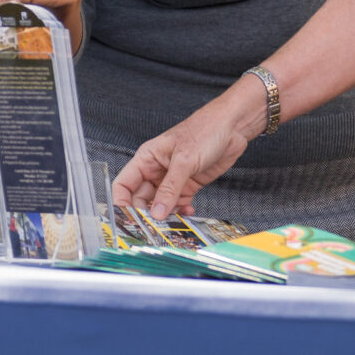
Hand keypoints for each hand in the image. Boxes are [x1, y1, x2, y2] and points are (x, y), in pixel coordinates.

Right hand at [113, 83, 263, 218]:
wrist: (232, 127)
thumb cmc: (205, 130)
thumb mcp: (184, 160)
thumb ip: (170, 188)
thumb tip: (156, 212)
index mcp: (147, 159)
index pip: (124, 185)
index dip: (122, 203)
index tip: (127, 219)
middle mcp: (156, 170)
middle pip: (140, 198)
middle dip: (145, 213)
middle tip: (153, 227)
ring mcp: (173, 179)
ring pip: (160, 204)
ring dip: (165, 215)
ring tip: (172, 222)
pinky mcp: (189, 185)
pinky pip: (178, 204)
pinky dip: (181, 212)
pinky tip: (187, 213)